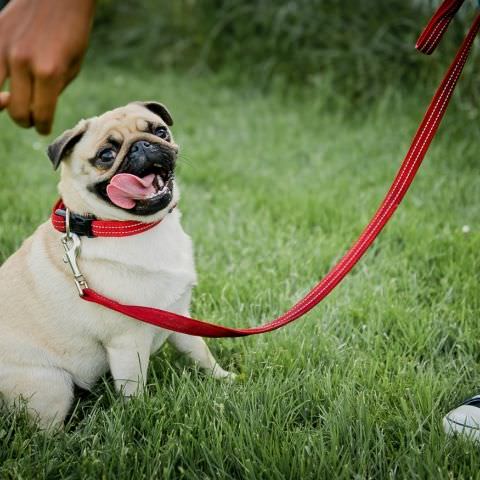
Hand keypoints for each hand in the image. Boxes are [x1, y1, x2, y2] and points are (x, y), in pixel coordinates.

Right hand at [0, 0, 94, 133]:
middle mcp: (23, 63)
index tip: (43, 128)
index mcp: (49, 73)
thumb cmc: (72, 34)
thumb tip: (37, 111)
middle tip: (33, 118)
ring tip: (16, 104)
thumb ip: (54, 90)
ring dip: (8, 107)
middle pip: (18, 112)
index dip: (43, 127)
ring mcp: (4, 49)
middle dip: (28, 120)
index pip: (41, 115)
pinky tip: (4, 89)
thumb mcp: (72, 67)